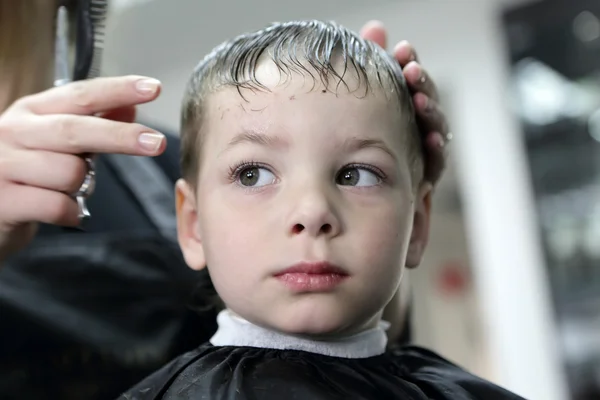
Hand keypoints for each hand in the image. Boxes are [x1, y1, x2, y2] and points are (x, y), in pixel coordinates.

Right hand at [0, 75, 164, 259]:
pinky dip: (71, 212)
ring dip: (81, 185)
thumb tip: (131, 107)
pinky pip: (57, 206)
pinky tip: (61, 211)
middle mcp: (12, 132)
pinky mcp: (3, 202)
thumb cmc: (24, 174)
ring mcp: (2, 166)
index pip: (79, 95)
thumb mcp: (53, 142)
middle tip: (157, 143)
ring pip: (69, 172)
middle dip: (120, 136)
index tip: (153, 88)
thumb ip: (91, 124)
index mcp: (30, 112)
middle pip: (75, 129)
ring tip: (64, 189)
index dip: (117, 90)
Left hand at [360, 21, 449, 184]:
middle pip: (427, 100)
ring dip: (430, 112)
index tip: (402, 50)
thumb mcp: (361, 110)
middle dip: (421, 83)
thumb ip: (372, 70)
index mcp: (401, 110)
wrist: (359, 207)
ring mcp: (423, 153)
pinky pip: (436, 163)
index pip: (411, 81)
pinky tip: (431, 138)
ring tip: (419, 100)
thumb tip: (377, 28)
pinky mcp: (425, 179)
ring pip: (435, 127)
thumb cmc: (359, 156)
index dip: (410, 64)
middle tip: (410, 70)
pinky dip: (436, 149)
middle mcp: (416, 129)